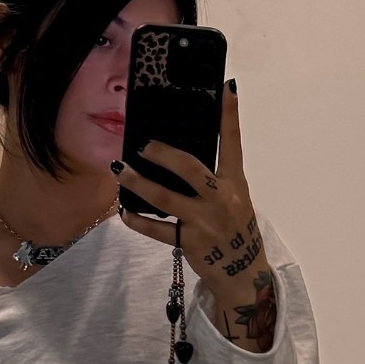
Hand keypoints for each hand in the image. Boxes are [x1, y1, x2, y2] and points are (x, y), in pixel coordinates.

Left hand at [113, 82, 277, 351]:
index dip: (229, 115)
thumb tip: (177, 158)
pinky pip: (157, 229)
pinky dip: (138, 220)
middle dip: (164, 153)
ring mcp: (204, 221)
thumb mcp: (234, 201)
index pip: (233, 143)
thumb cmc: (235, 232)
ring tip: (120, 169)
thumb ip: (213, 181)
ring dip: (139, 182)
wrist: (244, 276)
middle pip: (190, 167)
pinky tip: (124, 212)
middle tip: (143, 144)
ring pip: (166, 198)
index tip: (226, 87)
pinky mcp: (189, 242)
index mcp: (235, 184)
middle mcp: (221, 199)